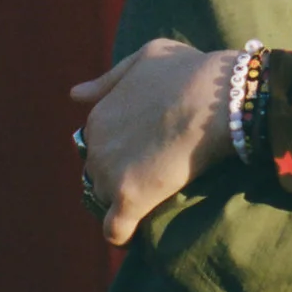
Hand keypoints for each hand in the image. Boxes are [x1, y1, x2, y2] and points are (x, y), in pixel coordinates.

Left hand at [71, 39, 238, 246]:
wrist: (217, 97)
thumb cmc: (189, 71)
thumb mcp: (145, 57)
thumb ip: (109, 78)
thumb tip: (74, 95)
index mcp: (97, 116)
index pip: (100, 146)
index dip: (123, 151)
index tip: (147, 154)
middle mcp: (96, 146)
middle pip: (100, 173)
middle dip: (122, 176)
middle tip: (155, 175)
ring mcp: (110, 173)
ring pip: (106, 199)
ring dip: (124, 202)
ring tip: (153, 200)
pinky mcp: (129, 198)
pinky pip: (115, 230)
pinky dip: (122, 234)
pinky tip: (135, 235)